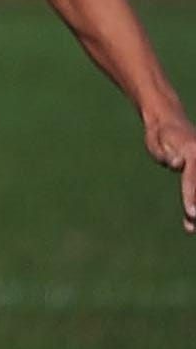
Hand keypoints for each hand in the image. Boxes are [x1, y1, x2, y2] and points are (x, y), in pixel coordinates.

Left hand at [142, 114, 195, 232]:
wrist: (169, 121)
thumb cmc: (159, 134)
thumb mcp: (156, 143)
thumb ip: (166, 155)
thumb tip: (177, 164)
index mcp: (192, 151)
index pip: (192, 178)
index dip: (191, 197)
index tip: (191, 213)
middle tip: (191, 227)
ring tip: (190, 228)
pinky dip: (194, 199)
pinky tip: (190, 221)